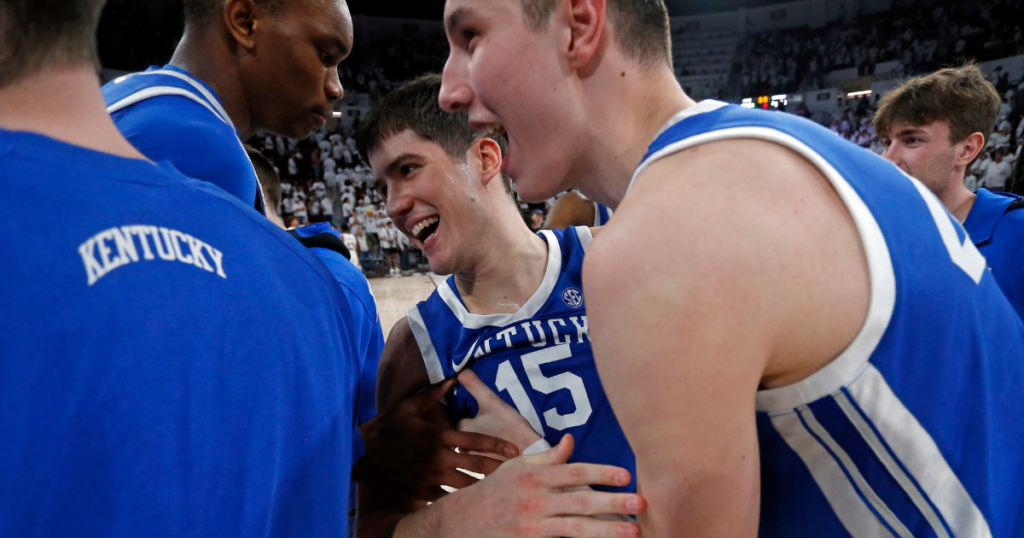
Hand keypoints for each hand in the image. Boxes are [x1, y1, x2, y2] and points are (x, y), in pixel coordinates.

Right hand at [353, 379, 519, 501]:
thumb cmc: (387, 428)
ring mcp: (432, 477)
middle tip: (516, 472)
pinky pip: (448, 497)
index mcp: (439, 436)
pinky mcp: (424, 492)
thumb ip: (433, 394)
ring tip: (501, 488)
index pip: (475, 440)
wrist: (363, 456)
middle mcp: (439, 458)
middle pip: (476, 466)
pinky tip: (474, 502)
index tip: (514, 449)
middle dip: (498, 469)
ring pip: (466, 485)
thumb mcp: (408, 406)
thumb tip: (452, 378)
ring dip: (483, 487)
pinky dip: (460, 499)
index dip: (497, 445)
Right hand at [429, 435, 644, 537]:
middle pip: (581, 500)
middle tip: (641, 504)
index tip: (626, 475)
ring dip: (608, 530)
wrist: (462, 522)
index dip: (601, 472)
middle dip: (613, 503)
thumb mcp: (517, 467)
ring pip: (577, 527)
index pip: (574, 471)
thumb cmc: (494, 490)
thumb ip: (547, 457)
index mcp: (534, 476)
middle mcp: (535, 499)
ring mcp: (533, 523)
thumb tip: (571, 440)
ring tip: (633, 531)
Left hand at [457, 369, 543, 452]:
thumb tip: (460, 371)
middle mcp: (462, 447)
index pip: (457, 419)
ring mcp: (472, 460)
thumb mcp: (492, 402)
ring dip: (476, 443)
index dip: (466, 413)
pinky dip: (484, 453)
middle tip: (485, 423)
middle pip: (461, 435)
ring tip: (490, 434)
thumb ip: (475, 386)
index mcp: (461, 429)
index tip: (477, 411)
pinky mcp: (484, 469)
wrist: (529, 454)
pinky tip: (494, 449)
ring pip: (470, 447)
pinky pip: (479, 459)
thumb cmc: (509, 427)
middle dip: (470, 429)